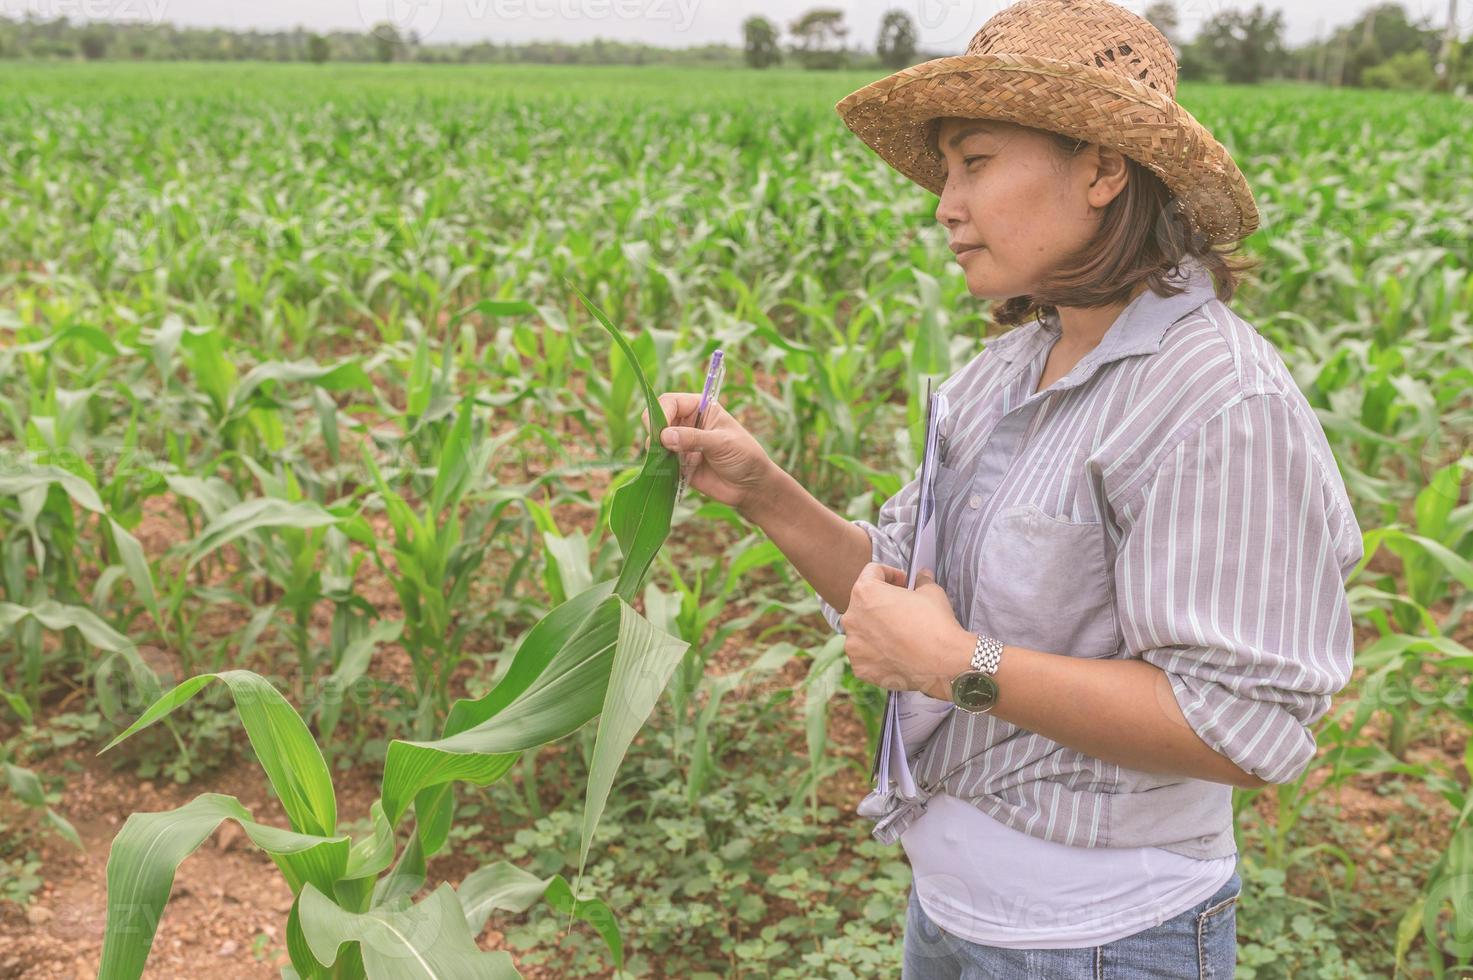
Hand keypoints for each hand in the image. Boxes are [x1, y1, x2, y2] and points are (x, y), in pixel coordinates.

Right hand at [641, 392, 773, 512]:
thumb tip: (664, 436)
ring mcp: (681, 443)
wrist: (750, 486)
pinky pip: (660, 462)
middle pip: (658, 419)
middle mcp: (687, 423)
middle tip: (660, 446)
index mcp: (700, 408)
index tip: (661, 431)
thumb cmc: (744, 456)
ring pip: (656, 441)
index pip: (671, 402)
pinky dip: (660, 466)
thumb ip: (694, 438)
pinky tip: (672, 472)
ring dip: (657, 450)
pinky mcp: (678, 463)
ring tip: (671, 461)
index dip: (662, 412)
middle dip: (656, 431)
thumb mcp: (722, 442)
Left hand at [840, 564, 966, 695]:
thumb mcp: (931, 592)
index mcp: (865, 592)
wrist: (944, 664)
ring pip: (862, 631)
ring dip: (877, 629)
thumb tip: (922, 577)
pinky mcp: (860, 667)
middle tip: (904, 610)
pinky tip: (897, 653)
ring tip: (901, 635)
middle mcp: (852, 617)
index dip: (892, 575)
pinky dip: (878, 653)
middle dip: (883, 603)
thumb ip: (921, 581)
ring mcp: (853, 645)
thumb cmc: (936, 625)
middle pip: (864, 603)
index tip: (904, 584)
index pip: (872, 572)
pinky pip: (865, 655)